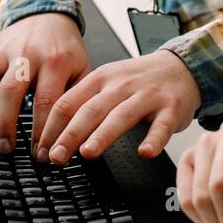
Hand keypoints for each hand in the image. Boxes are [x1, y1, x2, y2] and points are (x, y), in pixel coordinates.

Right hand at [0, 12, 87, 155]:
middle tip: (6, 148)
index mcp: (55, 61)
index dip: (41, 132)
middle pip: (11, 92)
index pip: (46, 102)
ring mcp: (3, 51)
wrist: (47, 14)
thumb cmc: (64, 48)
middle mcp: (26, 54)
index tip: (40, 153)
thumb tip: (75, 134)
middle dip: (6, 125)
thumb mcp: (81, 69)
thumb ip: (77, 99)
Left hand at [36, 50, 200, 164]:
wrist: (181, 66)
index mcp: (100, 79)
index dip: (52, 126)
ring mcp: (146, 96)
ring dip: (103, 135)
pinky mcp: (171, 109)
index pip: (69, 102)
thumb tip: (52, 131)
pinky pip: (162, 126)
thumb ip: (83, 103)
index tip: (42, 148)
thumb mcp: (107, 81)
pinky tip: (145, 152)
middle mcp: (121, 86)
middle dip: (70, 134)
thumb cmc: (139, 79)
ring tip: (88, 153)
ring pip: (122, 116)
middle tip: (56, 156)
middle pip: (91, 110)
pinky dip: (154, 139)